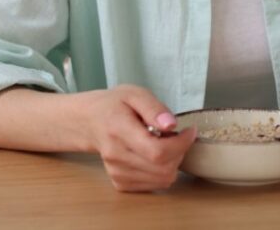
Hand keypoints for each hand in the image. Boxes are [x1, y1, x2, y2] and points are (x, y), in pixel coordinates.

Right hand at [78, 84, 197, 191]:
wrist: (89, 121)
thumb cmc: (114, 105)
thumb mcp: (135, 94)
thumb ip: (154, 108)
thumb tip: (171, 125)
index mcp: (119, 130)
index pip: (158, 151)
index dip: (181, 144)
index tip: (189, 131)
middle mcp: (116, 155)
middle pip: (163, 168)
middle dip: (180, 152)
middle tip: (176, 135)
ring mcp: (116, 172)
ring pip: (161, 179)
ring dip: (172, 162)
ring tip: (164, 144)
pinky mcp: (120, 182)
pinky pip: (153, 185)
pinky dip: (162, 172)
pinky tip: (155, 156)